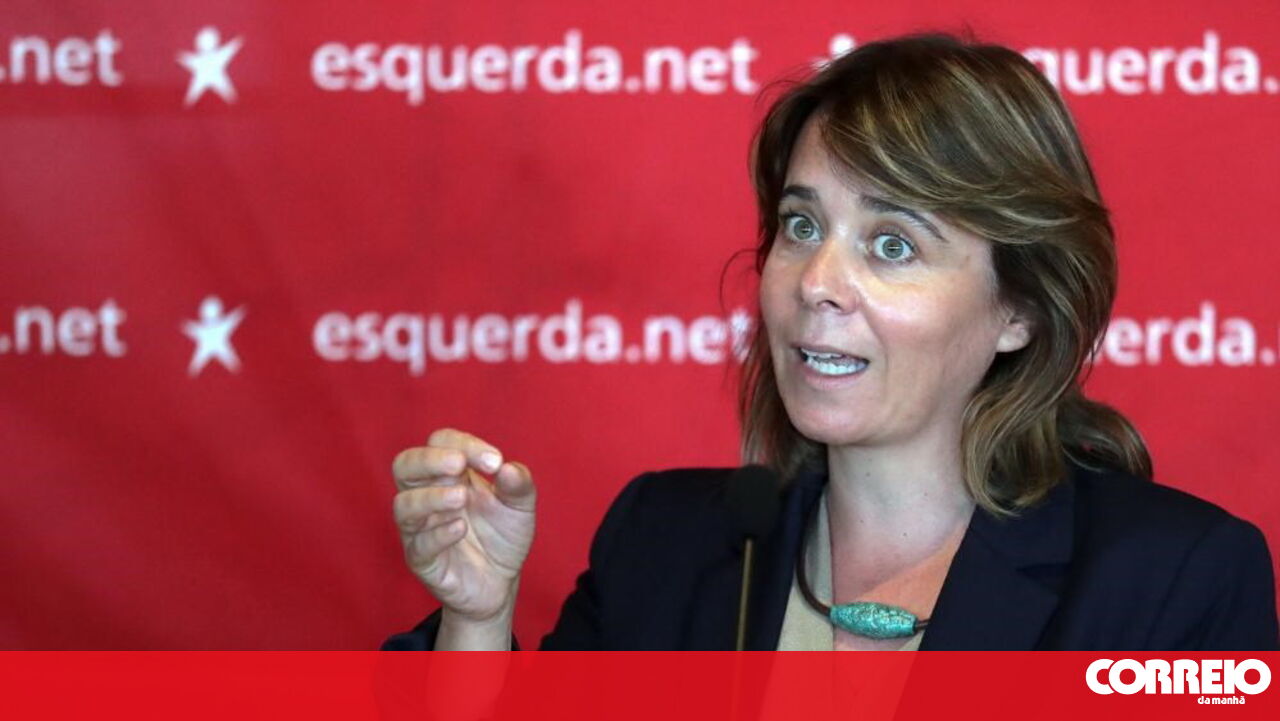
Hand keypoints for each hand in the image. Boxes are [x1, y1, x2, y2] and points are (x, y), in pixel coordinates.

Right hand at [392, 428, 535, 624]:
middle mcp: (428, 495)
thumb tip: (507, 467)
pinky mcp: (422, 560)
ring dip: (431, 497)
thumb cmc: (503, 536)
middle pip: (405, 465)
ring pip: (403, 505)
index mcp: (450, 475)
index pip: (441, 443)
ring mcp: (421, 528)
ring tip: (461, 498)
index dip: (464, 443)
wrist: (501, 583)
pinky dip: (438, 533)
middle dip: (429, 460)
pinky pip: (418, 544)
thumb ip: (519, 484)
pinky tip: (461, 528)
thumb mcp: (520, 507)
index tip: (494, 461)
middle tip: (458, 465)